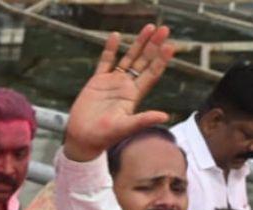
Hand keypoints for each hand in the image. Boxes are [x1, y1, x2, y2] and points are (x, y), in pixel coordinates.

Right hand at [62, 24, 174, 162]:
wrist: (82, 138)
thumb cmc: (104, 137)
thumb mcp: (125, 127)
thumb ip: (143, 119)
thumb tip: (165, 116)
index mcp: (134, 96)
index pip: (152, 74)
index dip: (161, 60)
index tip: (170, 46)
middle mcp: (126, 87)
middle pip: (144, 62)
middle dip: (154, 46)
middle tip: (164, 29)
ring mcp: (112, 83)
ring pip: (128, 58)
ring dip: (138, 43)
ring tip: (149, 27)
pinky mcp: (97, 82)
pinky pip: (105, 62)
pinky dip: (110, 49)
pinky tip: (115, 36)